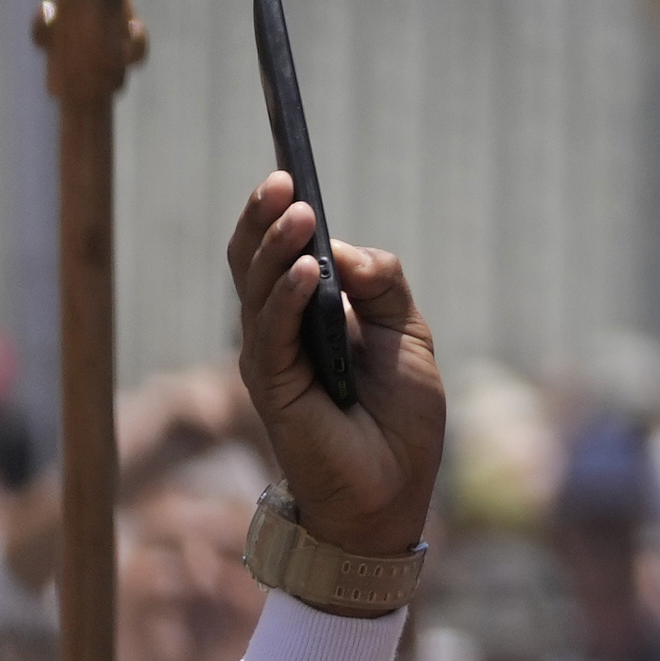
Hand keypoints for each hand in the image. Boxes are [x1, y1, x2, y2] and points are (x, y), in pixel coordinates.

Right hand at [228, 168, 448, 561]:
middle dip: (263, 218)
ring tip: (298, 211)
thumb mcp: (406, 336)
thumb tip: (342, 247)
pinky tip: (308, 273)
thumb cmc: (399, 417)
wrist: (397, 490)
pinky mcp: (274, 392)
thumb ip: (380, 285)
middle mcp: (280, 334)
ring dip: (276, 249)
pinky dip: (289, 299)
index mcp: (309, 316)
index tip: (289, 170)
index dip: (279, 214)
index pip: (279, 254)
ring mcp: (271, 362)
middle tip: (281, 178)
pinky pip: (273, 336)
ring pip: (257, 292)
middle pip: (253, 264)